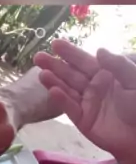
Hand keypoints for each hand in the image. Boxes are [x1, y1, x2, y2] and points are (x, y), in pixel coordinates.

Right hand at [34, 39, 135, 163]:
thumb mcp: (134, 80)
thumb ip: (118, 65)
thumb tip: (98, 51)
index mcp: (106, 74)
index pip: (84, 60)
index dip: (70, 52)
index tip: (55, 43)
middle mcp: (93, 86)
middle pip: (71, 73)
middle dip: (54, 65)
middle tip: (38, 57)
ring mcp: (87, 103)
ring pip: (67, 90)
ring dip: (54, 81)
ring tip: (41, 74)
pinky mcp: (83, 120)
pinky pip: (70, 108)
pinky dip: (61, 100)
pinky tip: (53, 91)